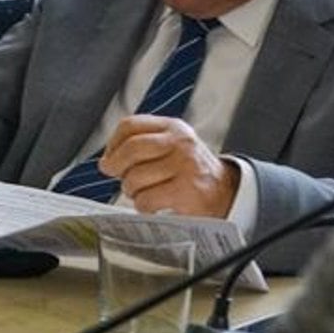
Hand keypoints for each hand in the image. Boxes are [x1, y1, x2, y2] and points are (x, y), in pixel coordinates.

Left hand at [98, 115, 239, 217]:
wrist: (227, 194)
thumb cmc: (190, 172)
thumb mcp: (172, 148)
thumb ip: (143, 145)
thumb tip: (107, 162)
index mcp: (173, 128)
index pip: (130, 126)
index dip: (113, 144)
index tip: (110, 158)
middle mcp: (181, 143)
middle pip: (130, 149)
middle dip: (116, 167)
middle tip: (119, 177)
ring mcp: (186, 166)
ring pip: (134, 178)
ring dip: (132, 191)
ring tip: (144, 192)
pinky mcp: (187, 191)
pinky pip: (146, 199)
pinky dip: (143, 206)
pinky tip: (154, 205)